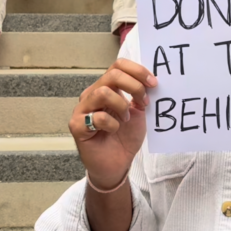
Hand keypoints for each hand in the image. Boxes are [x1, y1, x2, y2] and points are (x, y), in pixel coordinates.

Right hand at [69, 59, 156, 189]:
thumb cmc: (125, 138)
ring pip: (103, 93)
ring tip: (126, 120)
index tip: (154, 83)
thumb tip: (151, 81)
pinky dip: (112, 124)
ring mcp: (82, 109)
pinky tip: (114, 131)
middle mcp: (92, 94)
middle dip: (134, 86)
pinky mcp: (77, 125)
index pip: (118, 65)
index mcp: (107, 87)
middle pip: (112, 75)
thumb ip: (140, 96)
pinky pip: (97, 117)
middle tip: (144, 102)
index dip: (137, 70)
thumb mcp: (138, 113)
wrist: (116, 165)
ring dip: (121, 106)